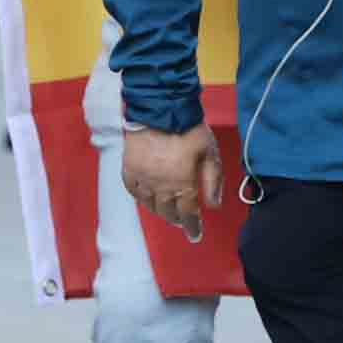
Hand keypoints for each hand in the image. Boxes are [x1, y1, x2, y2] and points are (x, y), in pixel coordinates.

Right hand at [121, 122, 219, 242]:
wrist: (160, 107)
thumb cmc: (189, 129)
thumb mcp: (210, 153)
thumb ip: (212, 181)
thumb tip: (213, 205)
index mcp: (182, 184)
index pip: (188, 213)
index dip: (192, 227)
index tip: (195, 235)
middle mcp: (161, 186)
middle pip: (168, 211)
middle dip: (177, 219)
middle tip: (183, 222)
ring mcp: (143, 178)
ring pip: (150, 204)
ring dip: (160, 211)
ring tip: (167, 212)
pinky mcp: (129, 168)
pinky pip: (133, 191)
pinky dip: (141, 198)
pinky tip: (147, 199)